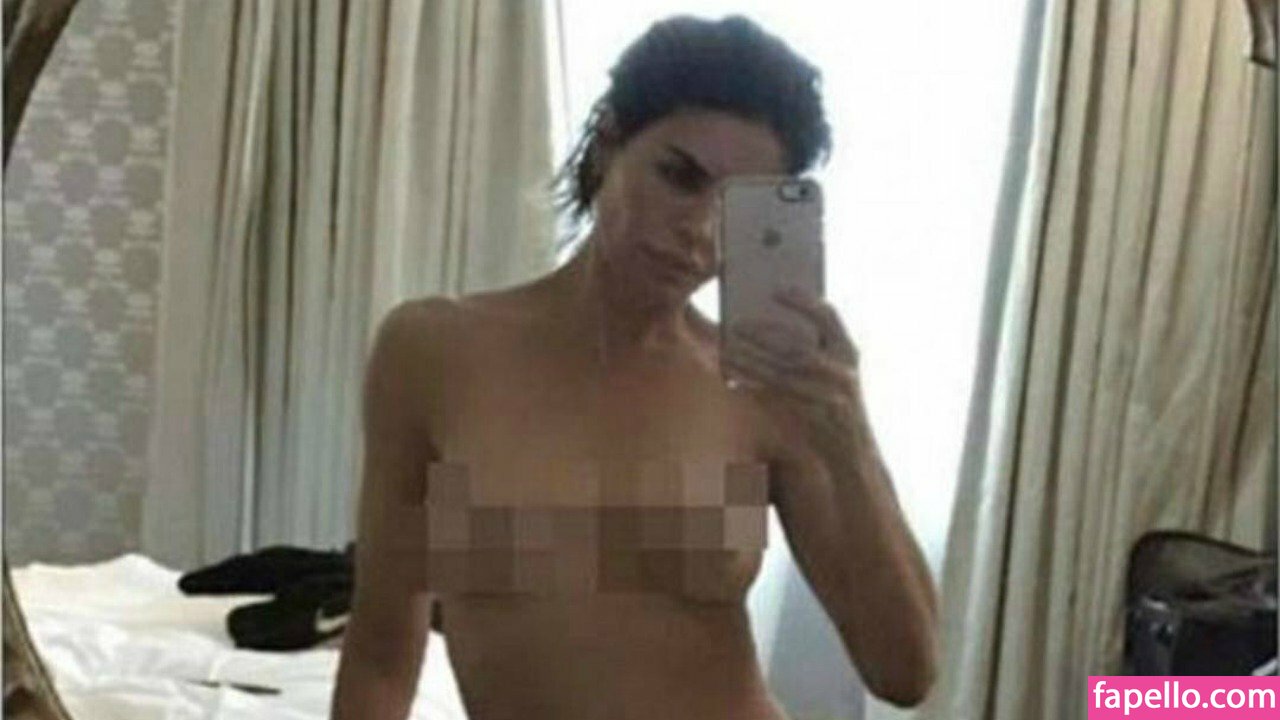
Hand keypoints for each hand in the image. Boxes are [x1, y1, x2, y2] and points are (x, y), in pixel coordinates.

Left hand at [723, 286, 864, 454]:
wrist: (853, 450)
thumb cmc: (834, 402)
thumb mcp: (833, 370)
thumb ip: (811, 346)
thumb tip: (764, 321)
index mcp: (849, 351)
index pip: (828, 317)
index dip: (803, 301)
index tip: (776, 288)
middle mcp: (844, 371)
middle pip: (800, 346)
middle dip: (767, 333)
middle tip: (737, 324)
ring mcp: (832, 396)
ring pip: (786, 374)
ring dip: (754, 361)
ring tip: (728, 351)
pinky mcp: (817, 418)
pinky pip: (780, 399)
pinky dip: (756, 386)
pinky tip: (735, 378)